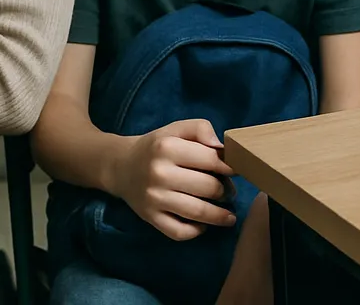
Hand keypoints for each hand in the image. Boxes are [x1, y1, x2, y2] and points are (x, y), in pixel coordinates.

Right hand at [110, 119, 237, 240]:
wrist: (121, 166)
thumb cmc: (156, 146)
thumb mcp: (176, 128)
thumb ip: (200, 129)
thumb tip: (222, 148)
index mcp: (167, 147)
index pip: (210, 159)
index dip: (229, 166)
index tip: (238, 170)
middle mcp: (160, 173)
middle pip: (208, 188)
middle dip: (226, 191)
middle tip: (230, 191)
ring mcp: (154, 198)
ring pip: (197, 212)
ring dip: (219, 216)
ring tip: (229, 216)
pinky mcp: (150, 218)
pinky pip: (179, 232)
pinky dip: (196, 232)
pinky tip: (204, 225)